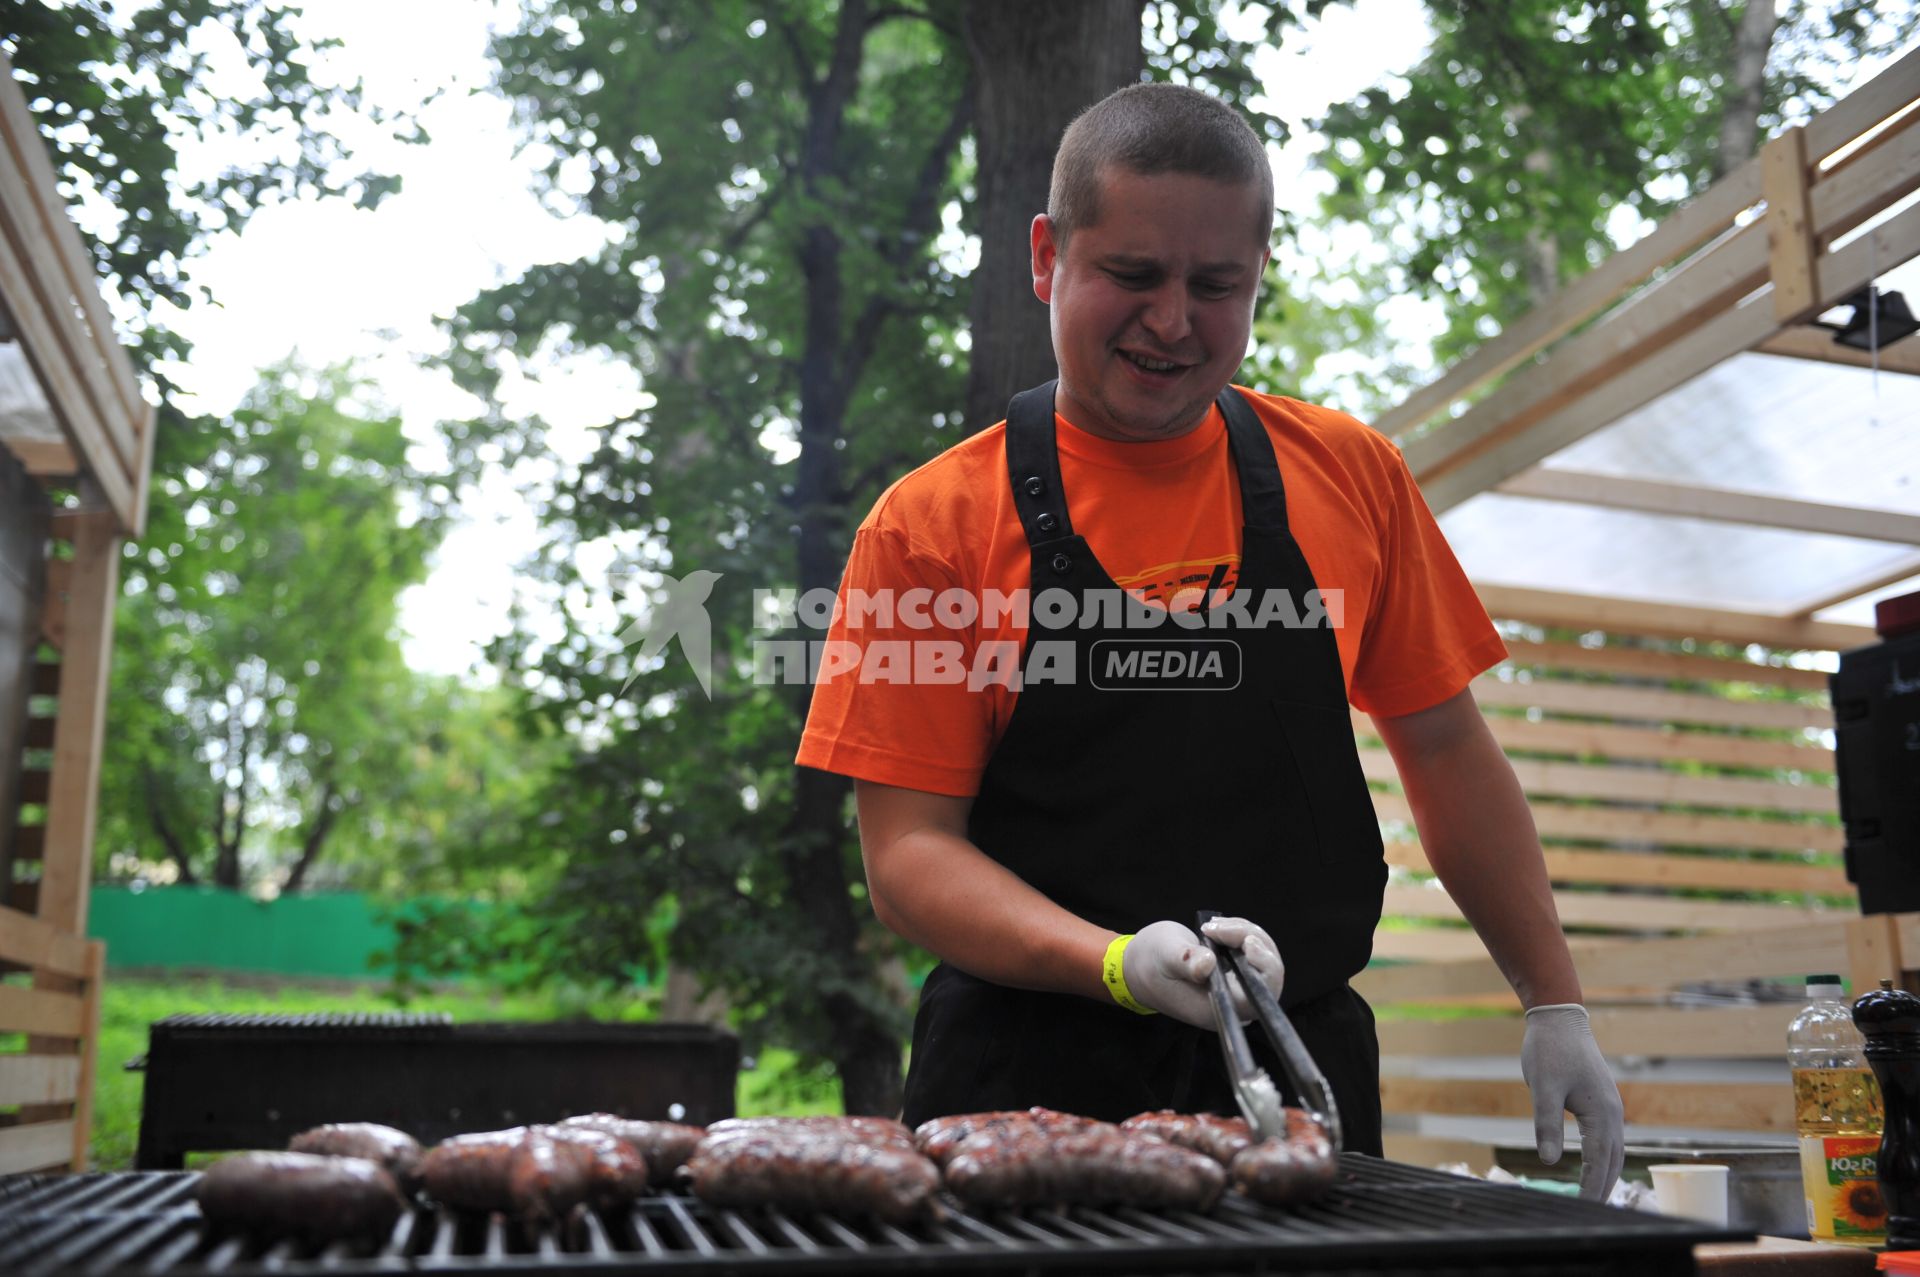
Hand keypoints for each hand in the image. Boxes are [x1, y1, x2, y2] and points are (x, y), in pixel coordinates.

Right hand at [1121, 917, 1284, 1029]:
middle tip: (1220, 927)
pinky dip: (1242, 934)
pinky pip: (1255, 953)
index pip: (1258, 996)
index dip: (1263, 968)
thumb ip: (1184, 960)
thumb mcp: (1164, 955)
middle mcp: (1231, 1004)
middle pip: (1268, 976)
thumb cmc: (1150, 962)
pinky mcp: (1236, 975)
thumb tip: (1207, 965)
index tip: (1248, 943)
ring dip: (1246, 933)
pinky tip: (1219, 928)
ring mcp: (1236, 990)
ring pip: (1264, 960)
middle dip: (1254, 942)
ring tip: (1213, 926)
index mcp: (1216, 1010)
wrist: (1141, 965)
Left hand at [1521, 1003, 1623, 1200]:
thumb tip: (1549, 1161)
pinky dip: (1603, 1157)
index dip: (1591, 1188)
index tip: (1583, 1210)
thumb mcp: (1543, 1088)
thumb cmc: (1549, 1050)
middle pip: (1613, 1161)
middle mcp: (1613, 1113)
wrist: (1560, 1018)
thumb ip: (1546, 1124)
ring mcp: (1611, 1107)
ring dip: (1606, 1174)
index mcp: (1602, 1113)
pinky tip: (1594, 1165)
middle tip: (1589, 1213)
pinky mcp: (1603, 1101)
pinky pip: (1608, 1137)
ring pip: (1614, 1150)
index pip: (1599, 1162)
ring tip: (1593, 1197)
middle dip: (1603, 1188)